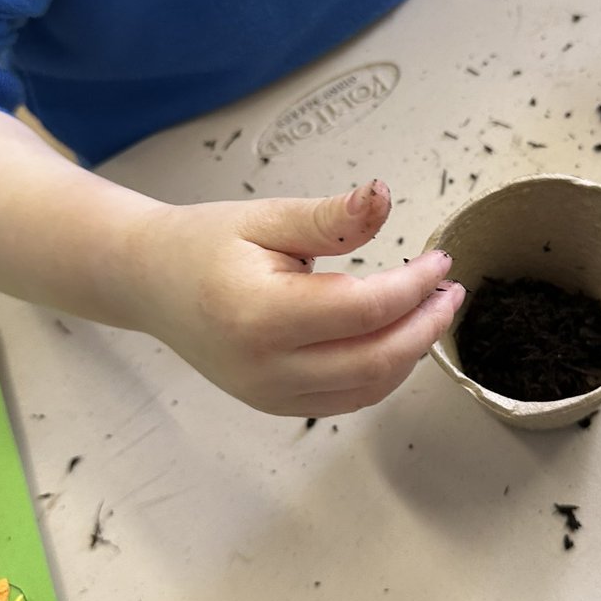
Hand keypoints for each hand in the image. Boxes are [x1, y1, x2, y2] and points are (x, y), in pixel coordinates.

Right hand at [130, 180, 464, 416]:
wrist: (149, 283)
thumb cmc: (204, 244)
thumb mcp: (267, 218)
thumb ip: (331, 217)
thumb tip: (384, 196)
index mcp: (260, 315)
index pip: (365, 309)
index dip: (415, 285)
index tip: (440, 260)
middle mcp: (265, 367)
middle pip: (375, 360)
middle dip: (426, 326)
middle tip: (451, 291)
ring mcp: (269, 395)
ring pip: (367, 388)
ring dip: (411, 352)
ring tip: (431, 310)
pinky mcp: (274, 404)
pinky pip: (347, 399)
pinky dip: (383, 372)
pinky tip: (397, 336)